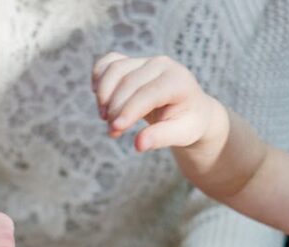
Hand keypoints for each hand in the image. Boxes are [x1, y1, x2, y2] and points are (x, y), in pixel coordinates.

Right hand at [92, 52, 217, 151]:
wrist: (190, 109)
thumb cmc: (188, 123)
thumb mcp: (182, 134)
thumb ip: (161, 138)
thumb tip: (138, 145)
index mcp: (178, 80)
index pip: (149, 93)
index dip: (130, 110)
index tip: (116, 129)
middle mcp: (162, 64)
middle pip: (129, 82)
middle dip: (115, 108)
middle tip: (112, 132)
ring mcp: (145, 60)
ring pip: (115, 69)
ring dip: (104, 95)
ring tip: (105, 118)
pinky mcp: (133, 62)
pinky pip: (109, 62)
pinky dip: (99, 77)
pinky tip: (99, 97)